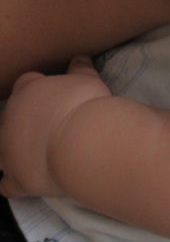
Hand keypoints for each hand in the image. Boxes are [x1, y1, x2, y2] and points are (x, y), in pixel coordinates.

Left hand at [0, 57, 110, 198]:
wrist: (81, 142)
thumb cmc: (85, 105)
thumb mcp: (89, 81)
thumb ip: (81, 69)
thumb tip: (80, 57)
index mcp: (28, 91)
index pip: (26, 83)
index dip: (39, 87)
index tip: (55, 93)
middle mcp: (11, 120)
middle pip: (11, 116)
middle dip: (27, 120)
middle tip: (51, 123)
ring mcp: (9, 152)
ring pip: (1, 151)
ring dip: (10, 151)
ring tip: (29, 152)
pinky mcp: (17, 179)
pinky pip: (6, 184)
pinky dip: (10, 183)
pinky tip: (19, 181)